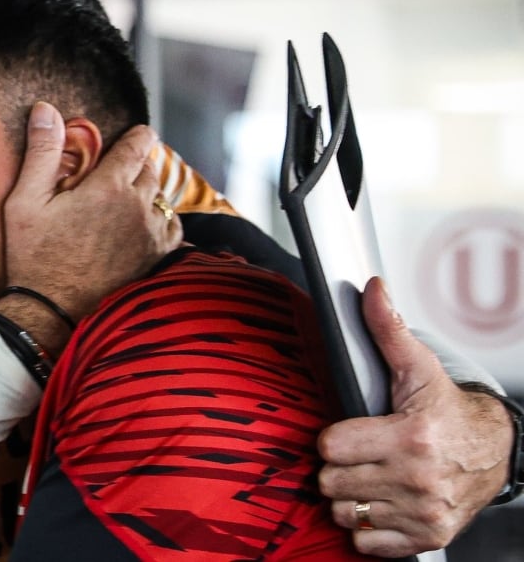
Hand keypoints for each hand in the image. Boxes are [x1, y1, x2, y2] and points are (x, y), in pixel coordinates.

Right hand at [1, 103, 181, 329]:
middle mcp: (137, 207)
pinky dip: (160, 220)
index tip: (136, 133)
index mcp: (108, 187)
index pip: (138, 144)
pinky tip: (140, 224)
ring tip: (125, 198)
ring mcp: (150, 235)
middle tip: (116, 171)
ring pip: (161, 197)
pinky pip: (171, 227)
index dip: (138, 135)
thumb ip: (42, 152)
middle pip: (149, 170)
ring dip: (147, 192)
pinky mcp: (155, 259)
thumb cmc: (33, 255)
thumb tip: (46, 109)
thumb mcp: (25, 200)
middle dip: (135, 165)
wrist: (50, 311)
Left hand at [317, 277, 511, 555]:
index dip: (332, 438)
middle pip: (332, 482)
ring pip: (345, 512)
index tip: (347, 432)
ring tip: (368, 477)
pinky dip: (367, 527)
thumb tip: (373, 288)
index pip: (330, 447)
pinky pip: (367, 542)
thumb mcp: (417, 366)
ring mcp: (423, 513)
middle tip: (358, 455)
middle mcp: (417, 480)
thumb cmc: (446, 408)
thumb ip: (388, 328)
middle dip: (338, 468)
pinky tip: (380, 502)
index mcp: (410, 437)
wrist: (494, 450)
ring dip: (350, 497)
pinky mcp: (428, 537)